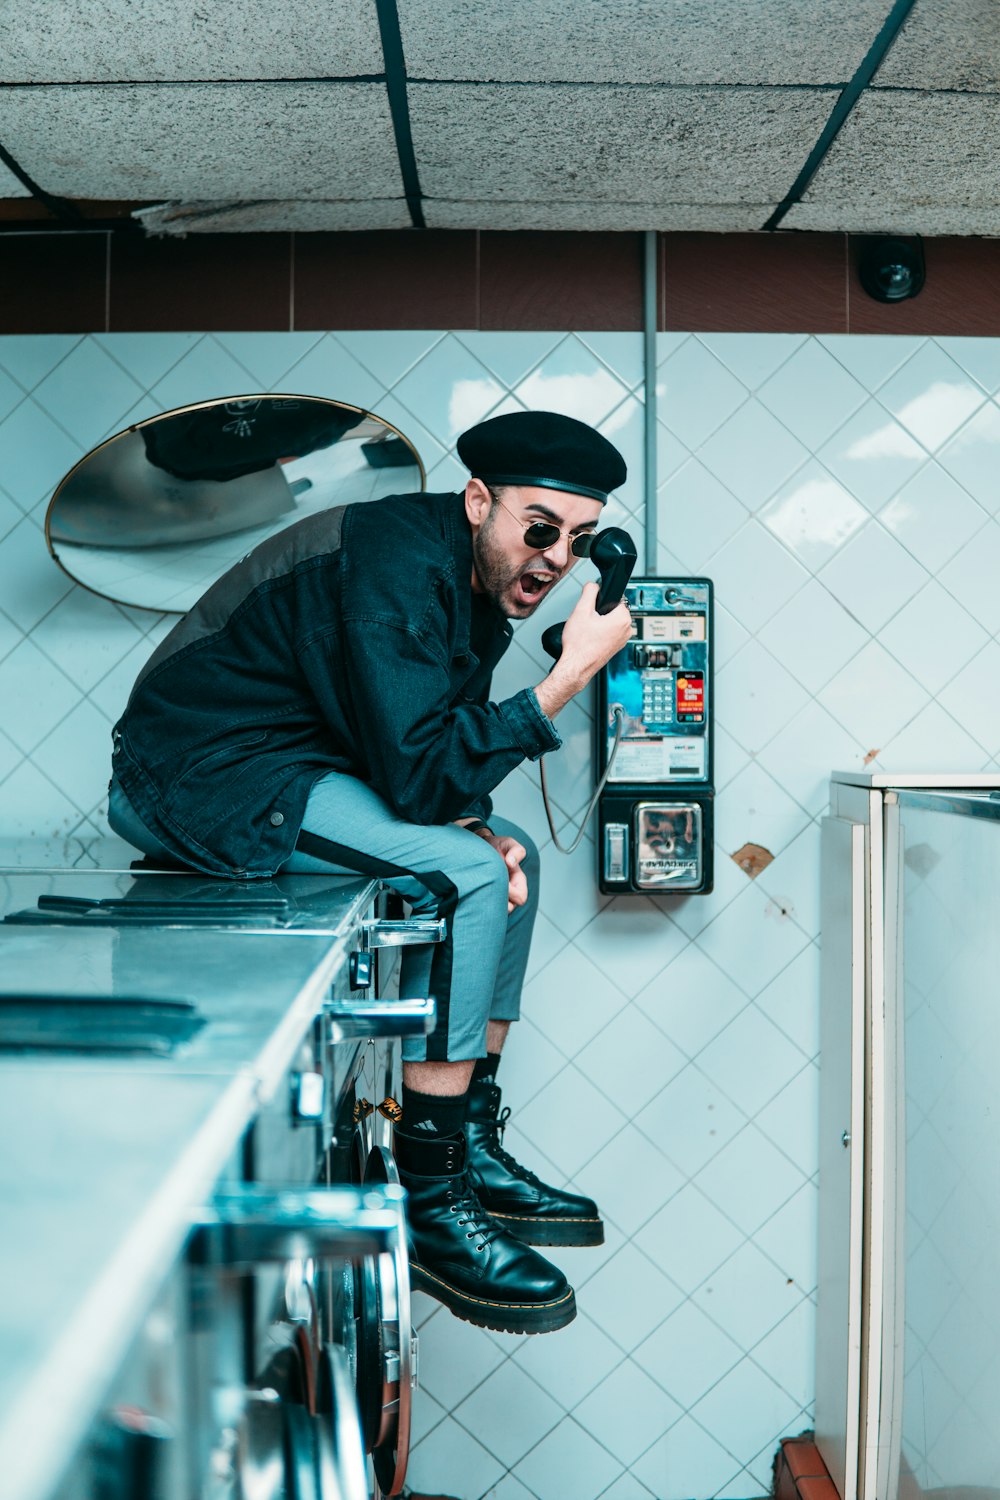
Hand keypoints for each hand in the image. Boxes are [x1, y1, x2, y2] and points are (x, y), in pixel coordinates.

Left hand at [471, 828, 527, 912]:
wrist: (480, 846)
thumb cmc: (496, 846)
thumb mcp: (508, 843)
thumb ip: (516, 850)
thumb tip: (510, 863)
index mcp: (518, 881)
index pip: (521, 897)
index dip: (512, 893)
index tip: (500, 881)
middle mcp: (510, 891)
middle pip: (509, 908)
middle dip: (498, 900)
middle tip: (486, 887)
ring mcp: (497, 895)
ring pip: (496, 910)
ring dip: (488, 902)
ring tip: (479, 888)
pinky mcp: (485, 896)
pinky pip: (484, 908)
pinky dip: (480, 903)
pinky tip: (473, 892)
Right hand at [533, 581, 632, 722]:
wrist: (576, 666)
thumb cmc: (579, 645)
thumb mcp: (580, 610)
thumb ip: (589, 591)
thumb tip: (593, 585)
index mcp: (623, 619)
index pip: (615, 598)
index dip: (600, 601)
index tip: (591, 609)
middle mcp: (627, 630)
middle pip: (612, 610)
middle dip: (599, 612)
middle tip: (587, 621)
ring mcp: (623, 640)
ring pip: (610, 621)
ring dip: (599, 623)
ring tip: (587, 631)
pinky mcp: (616, 647)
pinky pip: (609, 633)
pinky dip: (599, 633)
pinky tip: (589, 638)